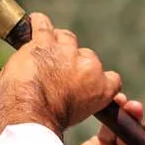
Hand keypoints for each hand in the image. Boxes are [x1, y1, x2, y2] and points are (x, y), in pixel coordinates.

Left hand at [0, 13, 121, 140]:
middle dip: (72, 63)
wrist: (33, 113)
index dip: (96, 79)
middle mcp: (89, 64)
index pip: (111, 78)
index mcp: (103, 86)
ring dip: (56, 44)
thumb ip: (82, 100)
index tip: (85, 84)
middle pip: (85, 56)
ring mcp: (66, 50)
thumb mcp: (78, 116)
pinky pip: (42, 24)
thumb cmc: (50, 120)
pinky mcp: (44, 41)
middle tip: (55, 74)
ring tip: (43, 54)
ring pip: (66, 38)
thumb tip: (71, 96)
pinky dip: (37, 25)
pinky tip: (32, 28)